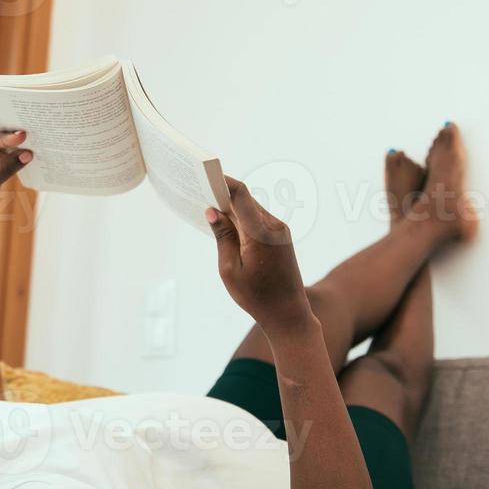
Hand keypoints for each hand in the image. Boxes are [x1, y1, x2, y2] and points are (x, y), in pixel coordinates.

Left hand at [0, 117, 32, 207]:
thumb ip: (6, 168)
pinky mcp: (1, 138)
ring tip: (42, 132)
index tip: (22, 136)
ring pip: (9, 128)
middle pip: (0, 127)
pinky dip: (25, 138)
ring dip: (23, 130)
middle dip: (17, 128)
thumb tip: (28, 154)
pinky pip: (15, 134)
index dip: (5, 138)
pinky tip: (39, 140)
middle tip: (38, 127)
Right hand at [206, 177, 313, 334]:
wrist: (288, 314)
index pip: (241, 195)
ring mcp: (281, 231)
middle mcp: (274, 226)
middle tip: (199, 191)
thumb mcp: (230, 269)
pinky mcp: (282, 237)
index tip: (205, 175)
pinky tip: (227, 225)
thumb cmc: (256, 297)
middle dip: (224, 194)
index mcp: (260, 233)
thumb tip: (212, 211)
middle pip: (246, 200)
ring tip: (210, 209)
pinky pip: (259, 220)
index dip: (223, 181)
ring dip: (233, 208)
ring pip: (252, 210)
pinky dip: (243, 220)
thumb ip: (222, 236)